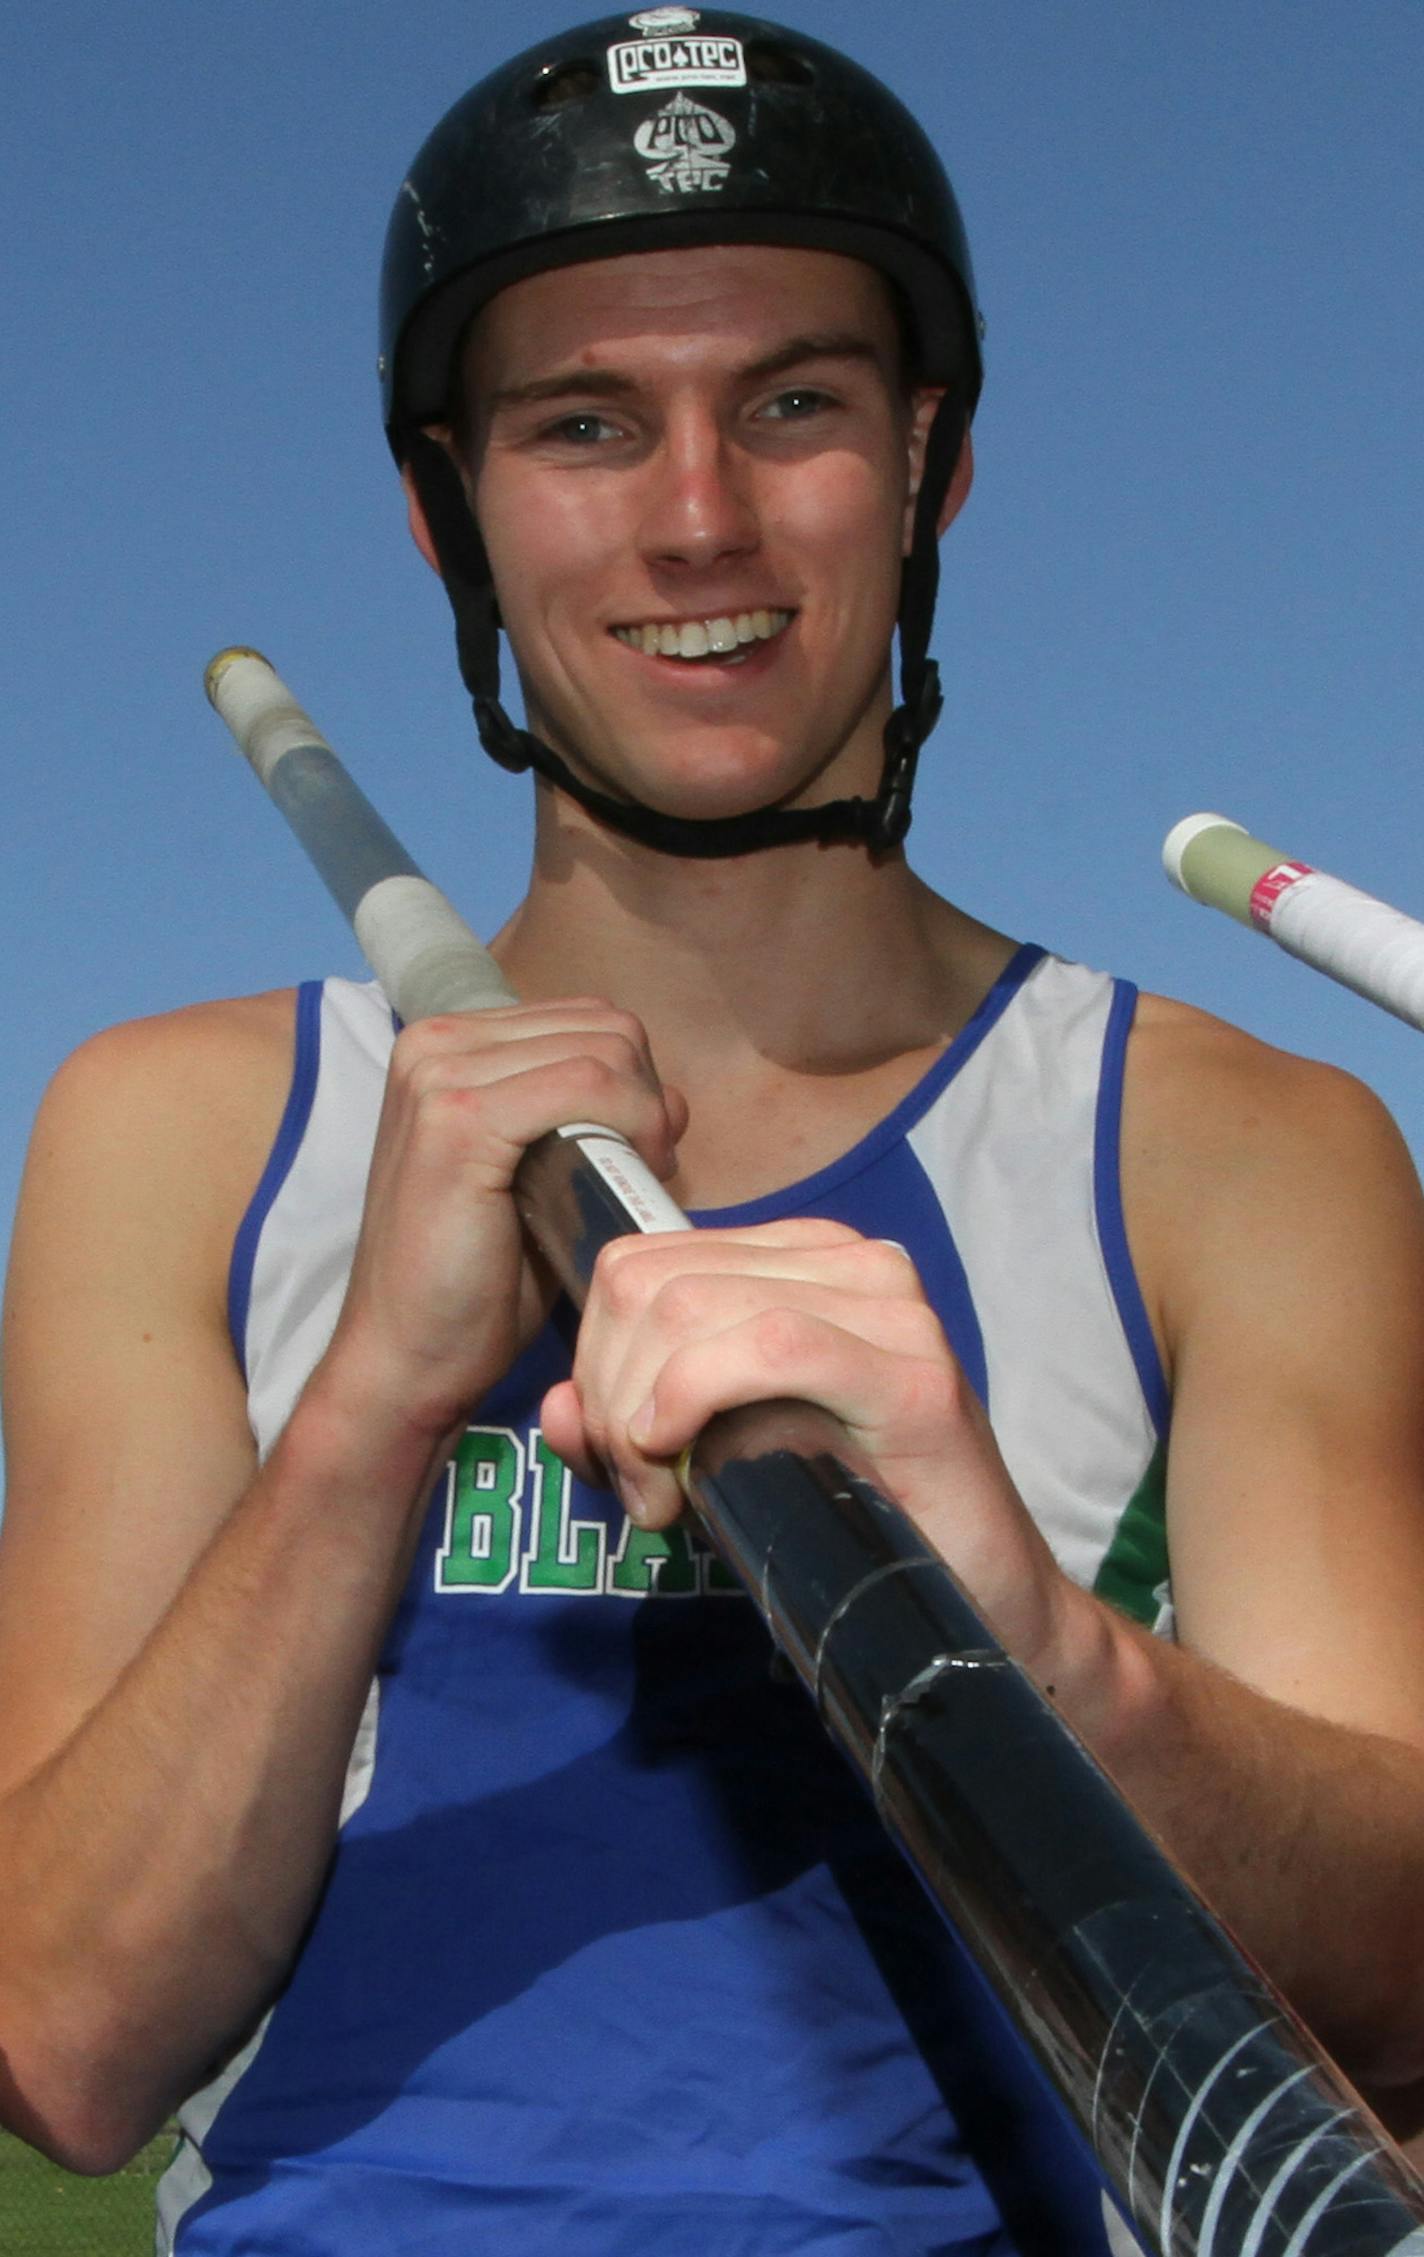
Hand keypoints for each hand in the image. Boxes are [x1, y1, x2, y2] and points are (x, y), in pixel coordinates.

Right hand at [320, 999, 686, 1449]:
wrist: (408, 1357)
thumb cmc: (479, 1280)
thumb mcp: (542, 1176)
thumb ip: (594, 1119)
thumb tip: (671, 1096)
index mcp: (448, 1046)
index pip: (588, 1019)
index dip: (635, 1084)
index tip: (637, 1155)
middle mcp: (436, 1043)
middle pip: (604, 1026)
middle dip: (645, 1098)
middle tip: (640, 1173)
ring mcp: (440, 1076)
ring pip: (603, 1051)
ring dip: (644, 1117)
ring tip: (626, 1182)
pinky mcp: (459, 1120)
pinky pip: (587, 1085)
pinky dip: (630, 1126)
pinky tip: (620, 1180)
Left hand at [542, 1218, 1083, 1672]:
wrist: (982, 1613)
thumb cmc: (851, 1532)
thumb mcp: (716, 1466)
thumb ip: (630, 1428)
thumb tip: (558, 1405)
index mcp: (800, 1262)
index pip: (640, 1265)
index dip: (596, 1360)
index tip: (618, 1458)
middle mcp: (850, 1262)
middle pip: (648, 1283)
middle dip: (609, 1392)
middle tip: (641, 1494)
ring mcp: (890, 1308)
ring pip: (690, 1306)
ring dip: (641, 1413)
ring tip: (666, 1501)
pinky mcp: (915, 1372)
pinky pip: (770, 1343)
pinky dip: (696, 1392)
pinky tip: (677, 1450)